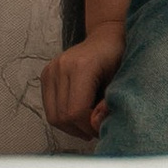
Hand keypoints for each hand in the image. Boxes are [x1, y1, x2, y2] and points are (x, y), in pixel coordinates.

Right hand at [42, 21, 126, 138]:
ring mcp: (51, 69)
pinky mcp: (46, 74)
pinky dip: (62, 117)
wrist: (105, 36)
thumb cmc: (118, 56)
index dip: (88, 127)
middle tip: (94, 131)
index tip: (101, 129)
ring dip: (69, 127)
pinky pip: (49, 107)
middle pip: (62, 116)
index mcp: (82, 66)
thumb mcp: (121, 79)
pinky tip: (78, 116)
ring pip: (52, 115)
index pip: (76, 111)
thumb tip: (95, 124)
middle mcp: (62, 66)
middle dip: (79, 130)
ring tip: (86, 125)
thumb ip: (109, 103)